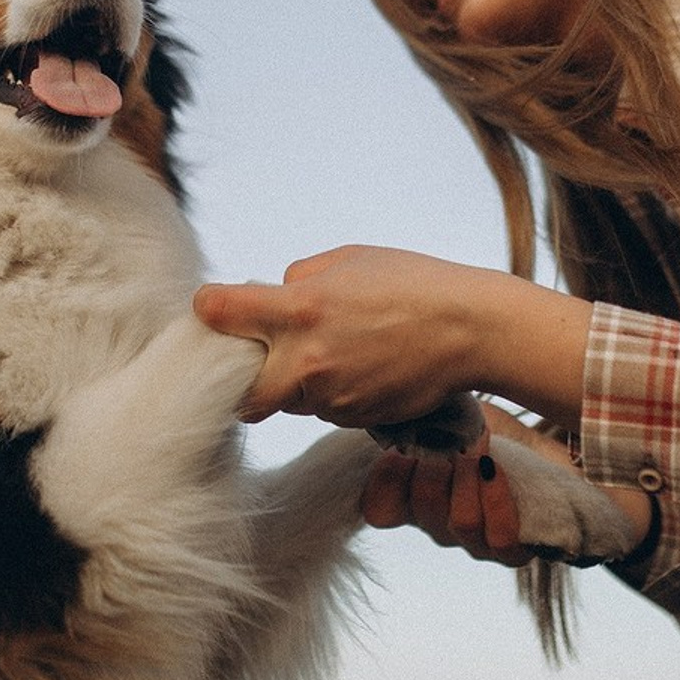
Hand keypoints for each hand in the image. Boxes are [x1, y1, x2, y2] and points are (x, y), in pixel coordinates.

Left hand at [193, 244, 592, 431]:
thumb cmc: (414, 283)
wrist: (472, 330)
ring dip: (294, 381)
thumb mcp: (350, 260)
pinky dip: (330, 391)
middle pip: (242, 391)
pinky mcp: (353, 419)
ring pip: (287, 400)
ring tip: (337, 348)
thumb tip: (271, 297)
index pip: (220, 312)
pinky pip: (323, 409)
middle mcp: (307, 360)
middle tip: (262, 355)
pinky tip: (363, 365)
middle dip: (245, 378)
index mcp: (300, 309)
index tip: (211, 310)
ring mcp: (330, 397)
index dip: (208, 310)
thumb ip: (299, 280)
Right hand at [361, 427, 533, 567]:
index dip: (385, 480)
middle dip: (438, 463)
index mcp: (414, 495)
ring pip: (461, 521)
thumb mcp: (448, 415)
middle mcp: (439, 523)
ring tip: (478, 452)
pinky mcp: (511, 550)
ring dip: (472, 478)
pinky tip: (495, 470)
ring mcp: (474, 541)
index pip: (379, 508)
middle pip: (422, 507)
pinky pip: (499, 539)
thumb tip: (392, 413)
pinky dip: (497, 499)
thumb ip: (417, 420)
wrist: (544, 449)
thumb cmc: (492, 430)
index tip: (400, 448)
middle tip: (450, 440)